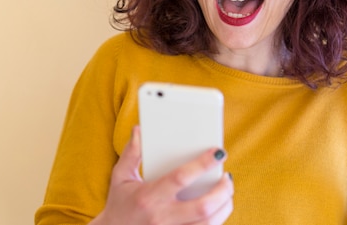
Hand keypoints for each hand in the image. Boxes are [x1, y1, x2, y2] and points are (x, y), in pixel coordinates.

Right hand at [92, 126, 233, 224]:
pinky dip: (216, 220)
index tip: (218, 152)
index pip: (180, 178)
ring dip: (224, 206)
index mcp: (148, 197)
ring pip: (208, 224)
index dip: (202, 164)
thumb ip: (131, 154)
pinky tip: (218, 207)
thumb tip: (139, 130)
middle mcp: (161, 218)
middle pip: (202, 207)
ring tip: (226, 190)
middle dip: (222, 190)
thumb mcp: (120, 178)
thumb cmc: (119, 205)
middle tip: (227, 176)